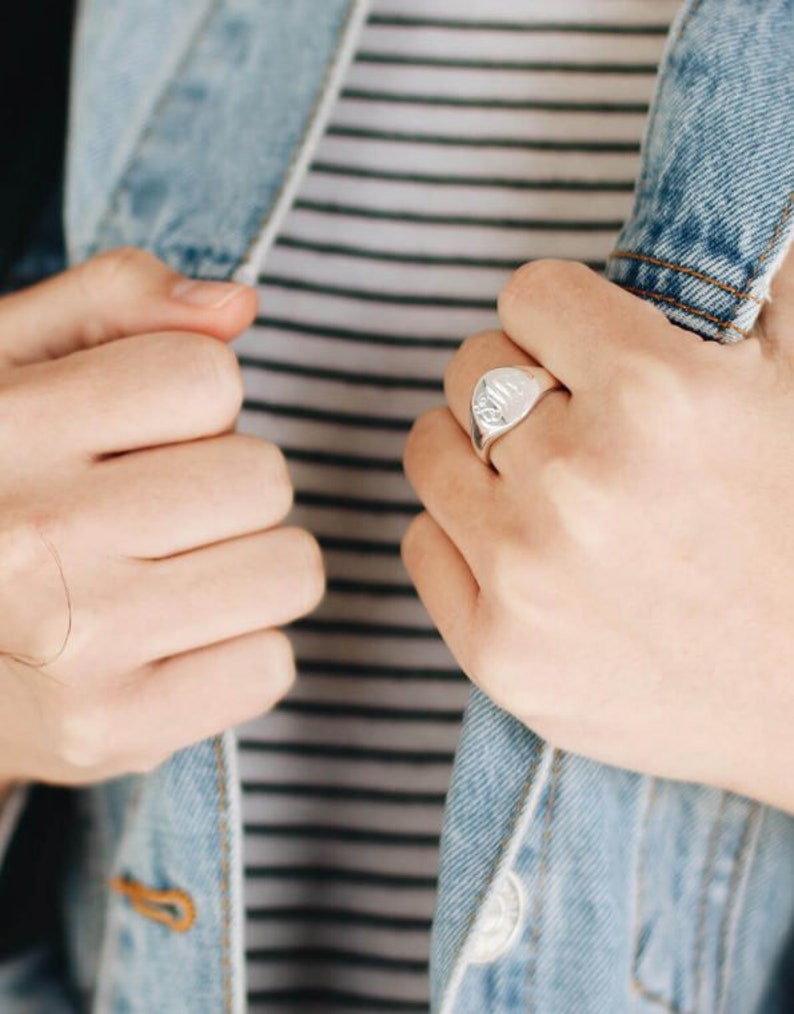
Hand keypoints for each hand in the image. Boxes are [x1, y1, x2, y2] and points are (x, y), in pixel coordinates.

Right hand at [0, 248, 322, 787]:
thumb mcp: (10, 364)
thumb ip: (115, 302)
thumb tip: (240, 307)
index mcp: (7, 429)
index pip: (208, 376)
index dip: (193, 398)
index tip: (139, 433)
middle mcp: (36, 539)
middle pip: (264, 477)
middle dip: (229, 486)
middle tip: (157, 513)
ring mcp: (75, 646)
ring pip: (288, 569)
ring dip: (249, 564)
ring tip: (170, 575)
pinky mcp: (113, 731)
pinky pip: (272, 666)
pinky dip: (240, 650)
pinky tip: (172, 642)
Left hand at [404, 254, 793, 813]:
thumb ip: (744, 286)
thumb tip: (698, 205)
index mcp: (655, 393)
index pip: (527, 294)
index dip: (560, 319)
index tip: (583, 351)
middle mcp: (577, 481)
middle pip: (470, 369)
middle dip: (518, 384)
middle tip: (573, 428)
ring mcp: (528, 574)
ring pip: (429, 450)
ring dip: (475, 455)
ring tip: (541, 487)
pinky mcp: (498, 653)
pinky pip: (421, 542)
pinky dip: (460, 536)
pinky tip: (523, 552)